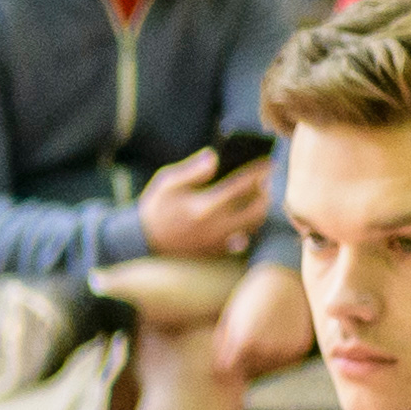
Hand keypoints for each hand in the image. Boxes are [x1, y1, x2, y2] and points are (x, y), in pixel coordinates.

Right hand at [137, 147, 274, 254]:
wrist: (142, 241)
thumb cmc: (155, 207)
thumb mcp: (167, 183)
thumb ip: (192, 170)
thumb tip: (214, 157)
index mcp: (204, 205)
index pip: (241, 185)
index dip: (258, 173)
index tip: (268, 162)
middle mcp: (216, 226)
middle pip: (256, 209)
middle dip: (266, 193)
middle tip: (267, 181)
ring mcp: (218, 242)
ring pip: (253, 226)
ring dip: (261, 209)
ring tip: (261, 196)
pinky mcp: (217, 252)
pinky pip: (243, 241)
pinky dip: (250, 228)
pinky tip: (248, 216)